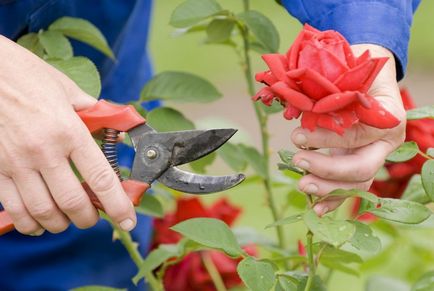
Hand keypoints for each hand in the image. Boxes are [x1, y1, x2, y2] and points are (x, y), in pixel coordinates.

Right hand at [0, 35, 135, 234]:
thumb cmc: (26, 75)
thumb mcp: (67, 89)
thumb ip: (93, 114)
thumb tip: (114, 131)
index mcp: (69, 131)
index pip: (101, 178)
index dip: (118, 205)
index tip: (127, 220)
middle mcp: (44, 151)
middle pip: (73, 202)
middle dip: (88, 218)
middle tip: (92, 217)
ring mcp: (16, 162)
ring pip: (43, 211)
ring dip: (60, 224)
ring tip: (67, 220)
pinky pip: (13, 208)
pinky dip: (29, 222)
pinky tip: (38, 221)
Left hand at [291, 44, 405, 215]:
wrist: (369, 74)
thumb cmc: (357, 70)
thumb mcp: (348, 74)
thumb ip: (332, 92)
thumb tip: (296, 105)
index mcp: (388, 119)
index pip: (358, 136)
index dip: (328, 139)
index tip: (298, 135)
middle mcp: (385, 142)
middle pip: (361, 168)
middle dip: (327, 170)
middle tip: (298, 162)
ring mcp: (374, 156)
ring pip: (357, 184)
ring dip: (328, 189)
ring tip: (302, 185)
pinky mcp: (360, 164)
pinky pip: (351, 188)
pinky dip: (333, 199)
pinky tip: (316, 209)